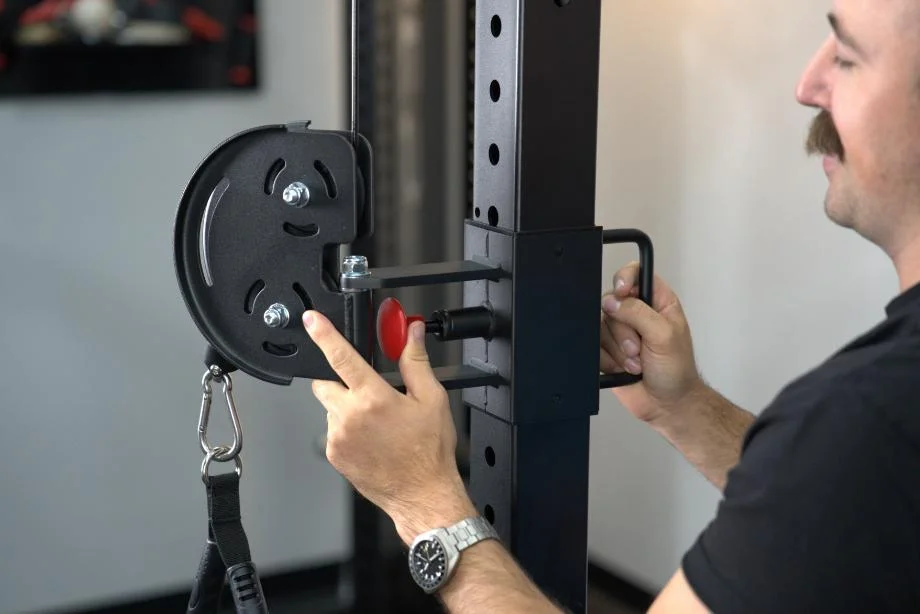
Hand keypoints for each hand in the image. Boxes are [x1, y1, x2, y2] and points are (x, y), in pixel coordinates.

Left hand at [303, 310, 476, 543]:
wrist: (422, 495)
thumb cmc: (429, 452)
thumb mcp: (432, 399)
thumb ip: (416, 361)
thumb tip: (412, 335)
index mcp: (374, 398)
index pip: (341, 357)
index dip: (324, 334)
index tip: (312, 321)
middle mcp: (350, 417)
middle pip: (325, 382)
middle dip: (338, 378)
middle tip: (363, 388)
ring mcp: (338, 438)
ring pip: (330, 407)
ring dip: (345, 406)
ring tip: (376, 421)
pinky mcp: (334, 455)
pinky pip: (332, 430)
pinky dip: (346, 428)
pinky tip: (370, 437)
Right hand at [600, 262, 703, 423]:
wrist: (666, 404)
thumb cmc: (676, 370)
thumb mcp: (665, 336)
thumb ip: (639, 313)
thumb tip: (612, 301)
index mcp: (657, 301)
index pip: (636, 272)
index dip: (624, 277)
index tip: (621, 292)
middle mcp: (636, 312)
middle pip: (612, 303)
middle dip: (623, 331)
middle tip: (639, 349)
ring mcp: (619, 332)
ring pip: (601, 326)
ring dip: (618, 350)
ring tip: (636, 364)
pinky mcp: (606, 350)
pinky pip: (594, 346)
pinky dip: (608, 361)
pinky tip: (623, 370)